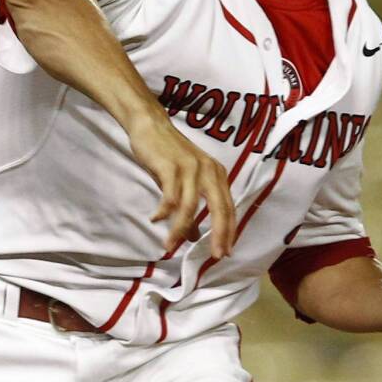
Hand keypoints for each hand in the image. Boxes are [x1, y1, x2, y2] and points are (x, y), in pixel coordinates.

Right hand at [127, 114, 236, 260]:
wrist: (151, 125)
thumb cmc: (169, 155)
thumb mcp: (185, 181)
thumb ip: (193, 207)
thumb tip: (195, 237)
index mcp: (217, 174)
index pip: (228, 208)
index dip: (229, 231)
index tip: (226, 252)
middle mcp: (209, 170)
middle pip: (219, 208)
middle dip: (219, 235)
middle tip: (215, 256)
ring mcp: (190, 168)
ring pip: (190, 207)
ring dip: (179, 230)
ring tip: (169, 247)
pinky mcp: (171, 166)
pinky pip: (170, 196)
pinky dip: (164, 211)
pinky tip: (156, 219)